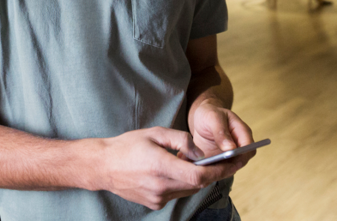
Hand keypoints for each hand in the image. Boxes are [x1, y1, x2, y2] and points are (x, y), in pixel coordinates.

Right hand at [96, 127, 236, 209]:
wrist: (103, 166)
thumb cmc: (128, 145)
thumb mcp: (155, 132)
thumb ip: (181, 140)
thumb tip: (200, 153)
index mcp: (160, 166)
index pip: (199, 175)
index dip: (219, 170)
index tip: (233, 163)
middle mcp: (161, 187)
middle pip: (197, 184)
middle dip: (213, 173)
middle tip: (226, 161)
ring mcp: (157, 198)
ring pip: (188, 189)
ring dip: (197, 178)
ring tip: (201, 163)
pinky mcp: (155, 203)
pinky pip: (177, 193)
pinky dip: (183, 182)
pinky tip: (178, 170)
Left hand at [189, 99, 254, 171]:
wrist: (202, 120)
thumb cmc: (209, 114)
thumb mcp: (213, 117)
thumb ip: (221, 131)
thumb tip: (231, 148)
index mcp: (242, 133)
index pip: (249, 148)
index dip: (241, 155)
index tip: (226, 158)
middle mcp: (239, 147)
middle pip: (240, 162)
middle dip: (226, 166)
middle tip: (209, 167)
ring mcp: (231, 156)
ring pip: (229, 169)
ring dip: (216, 171)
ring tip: (201, 168)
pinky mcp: (222, 163)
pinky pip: (218, 171)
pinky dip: (209, 171)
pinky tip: (197, 169)